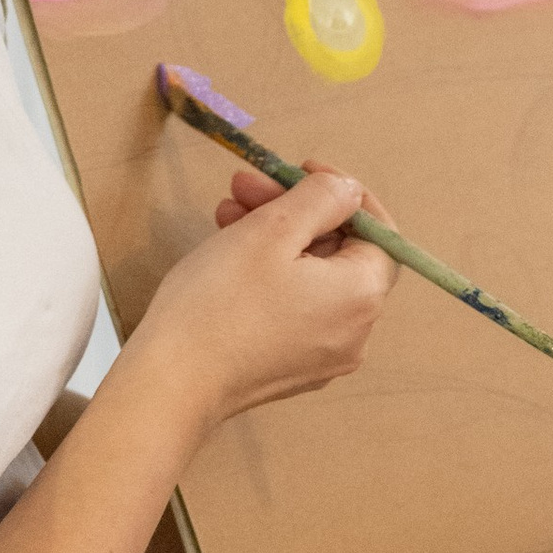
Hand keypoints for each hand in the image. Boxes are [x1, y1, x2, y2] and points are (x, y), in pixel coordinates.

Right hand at [137, 166, 394, 424]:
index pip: (379, 234)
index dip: (343, 194)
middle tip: (246, 186)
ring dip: (274, 238)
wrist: (173, 383)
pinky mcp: (290, 369)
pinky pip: (293, 308)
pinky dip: (270, 275)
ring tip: (225, 212)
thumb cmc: (222, 302)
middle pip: (338, 253)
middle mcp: (355, 332)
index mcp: (362, 296)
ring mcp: (322, 356)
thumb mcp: (274, 229)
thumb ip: (322, 200)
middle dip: (294, 210)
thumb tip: (348, 192)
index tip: (301, 170)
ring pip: (310, 278)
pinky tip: (228, 252)